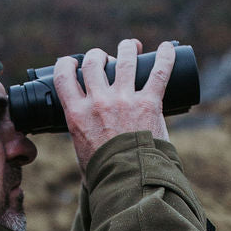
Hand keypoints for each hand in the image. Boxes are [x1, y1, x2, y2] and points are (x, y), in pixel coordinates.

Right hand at [53, 38, 174, 174]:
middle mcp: (99, 102)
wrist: (128, 183)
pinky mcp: (149, 103)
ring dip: (127, 48)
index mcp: (77, 114)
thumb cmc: (104, 175)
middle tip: (106, 57)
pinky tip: (166, 48)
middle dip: (99, 55)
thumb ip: (82, 139)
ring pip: (125, 60)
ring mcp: (125, 100)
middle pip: (94, 62)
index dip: (67, 64)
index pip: (64, 77)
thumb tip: (85, 142)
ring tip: (131, 46)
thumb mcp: (81, 154)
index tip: (73, 62)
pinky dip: (164, 57)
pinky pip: (159, 72)